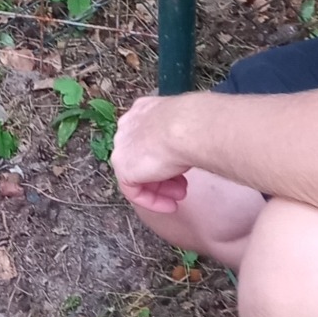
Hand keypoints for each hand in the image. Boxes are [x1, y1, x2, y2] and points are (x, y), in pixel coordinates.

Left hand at [111, 95, 191, 212]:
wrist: (187, 127)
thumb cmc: (195, 122)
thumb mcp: (186, 126)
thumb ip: (178, 135)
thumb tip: (186, 146)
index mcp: (142, 110)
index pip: (148, 137)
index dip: (166, 155)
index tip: (181, 168)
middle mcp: (128, 125)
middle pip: (142, 156)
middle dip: (164, 174)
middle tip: (182, 186)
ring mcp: (122, 146)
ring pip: (138, 173)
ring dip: (161, 188)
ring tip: (181, 195)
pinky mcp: (123, 168)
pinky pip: (134, 190)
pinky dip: (152, 200)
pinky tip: (170, 206)